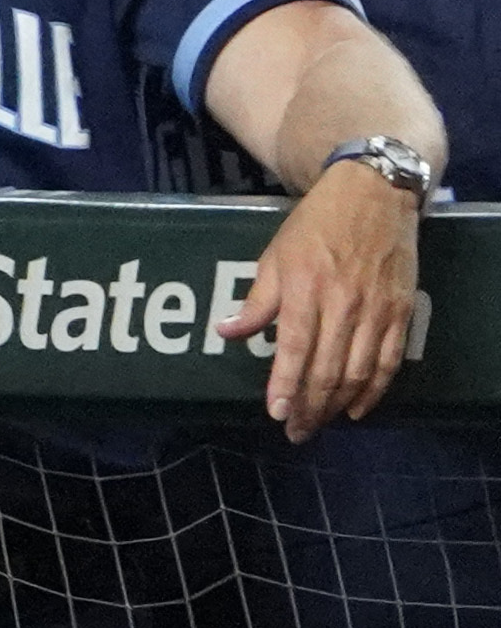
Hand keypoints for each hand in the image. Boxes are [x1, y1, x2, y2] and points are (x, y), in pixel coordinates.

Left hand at [217, 166, 421, 441]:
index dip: (285, 385)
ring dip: (338, 405)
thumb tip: (225, 332)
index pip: (295, 348)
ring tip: (319, 425)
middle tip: (295, 432)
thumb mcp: (274, 255)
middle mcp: (344, 303)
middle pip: (327, 368)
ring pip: (359, 371)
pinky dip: (374, 390)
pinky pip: (389, 361)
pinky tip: (357, 408)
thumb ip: (256, 300)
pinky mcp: (401, 312)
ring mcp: (376, 310)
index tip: (275, 413)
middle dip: (310, 406)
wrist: (373, 195)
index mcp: (305, 288)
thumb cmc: (315, 225)